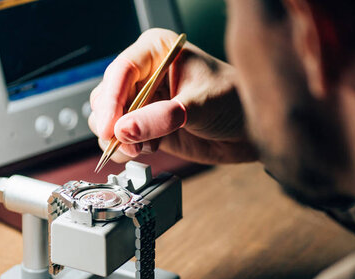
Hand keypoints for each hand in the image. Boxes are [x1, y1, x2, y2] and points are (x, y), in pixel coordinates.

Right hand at [89, 28, 257, 164]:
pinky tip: (145, 150)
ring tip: (142, 147)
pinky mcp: (145, 126)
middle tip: (127, 142)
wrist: (248, 131)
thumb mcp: (201, 105)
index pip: (122, 70)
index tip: (110, 126)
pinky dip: (125, 149)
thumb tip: (125, 129)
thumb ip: (163, 118)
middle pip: (107, 96)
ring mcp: (143, 102)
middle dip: (113, 122)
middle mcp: (144, 74)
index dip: (112, 99)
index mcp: (157, 51)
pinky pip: (119, 139)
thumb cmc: (234, 102)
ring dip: (119, 139)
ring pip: (108, 119)